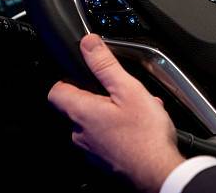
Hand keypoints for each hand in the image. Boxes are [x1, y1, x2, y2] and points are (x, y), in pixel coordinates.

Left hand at [48, 34, 184, 192]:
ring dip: (114, 112)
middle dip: (100, 95)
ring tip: (139, 110)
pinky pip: (106, 137)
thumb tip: (88, 43)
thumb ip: (105, 65)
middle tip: (123, 93)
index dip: (67, 78)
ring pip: (96, 121)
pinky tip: (140, 127)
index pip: (56, 91)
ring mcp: (91, 150)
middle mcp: (80, 133)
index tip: (84, 73)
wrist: (160, 173)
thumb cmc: (145, 135)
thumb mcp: (128, 89)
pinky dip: (120, 128)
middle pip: (78, 106)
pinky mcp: (104, 160)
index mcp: (81, 112)